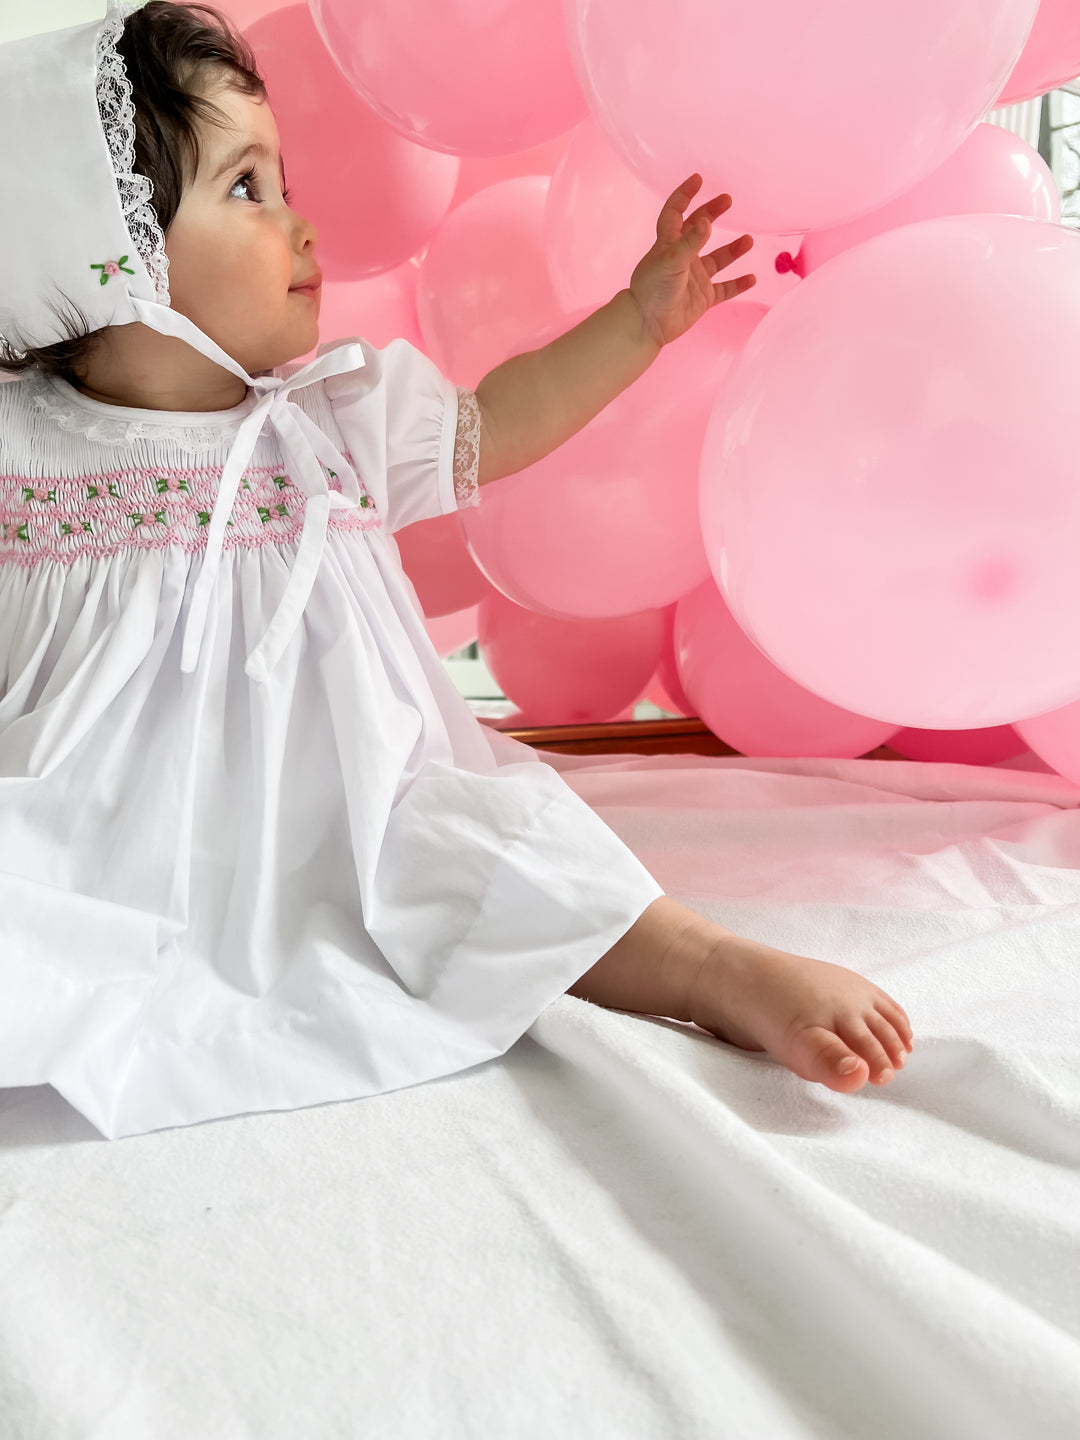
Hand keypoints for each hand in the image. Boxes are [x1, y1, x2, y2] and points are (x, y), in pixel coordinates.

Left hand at [628, 174, 755, 347]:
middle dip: (712, 213)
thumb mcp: (670, 260)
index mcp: (668, 244)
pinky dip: (738, 284)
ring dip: (733, 250)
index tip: (699, 180)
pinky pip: (724, 289)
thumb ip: (690, 241)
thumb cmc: (653, 289)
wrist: (648, 324)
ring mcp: (694, 278)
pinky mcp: (702, 298)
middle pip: (699, 230)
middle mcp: (682, 258)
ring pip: (717, 260)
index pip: (675, 212)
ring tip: (749, 240)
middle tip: (728, 200)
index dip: (685, 195)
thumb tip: (706, 221)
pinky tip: (752, 278)